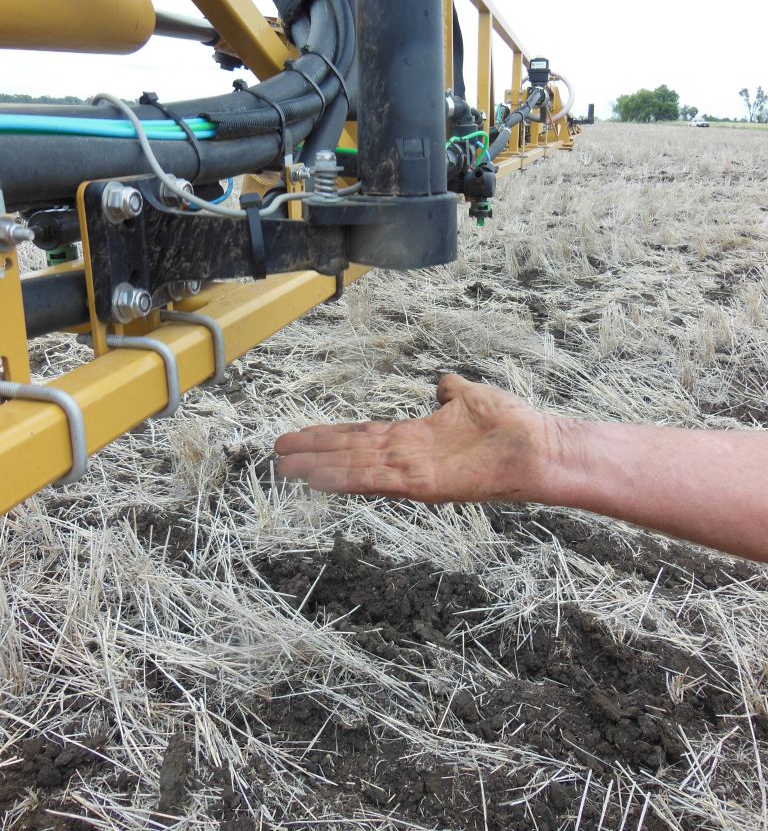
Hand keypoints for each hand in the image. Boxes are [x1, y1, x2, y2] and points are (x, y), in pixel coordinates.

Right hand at [275, 374, 562, 504]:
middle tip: (278, 452)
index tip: (303, 435)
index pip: (363, 435)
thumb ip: (451, 391)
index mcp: (414, 437)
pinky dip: (345, 478)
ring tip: (286, 466)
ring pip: (355, 466)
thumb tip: (443, 382)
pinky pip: (376, 479)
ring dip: (320, 466)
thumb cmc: (510, 424)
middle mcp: (407, 457)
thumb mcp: (472, 396)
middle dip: (314, 451)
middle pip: (350, 451)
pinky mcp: (422, 482)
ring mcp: (412, 471)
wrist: (537, 447)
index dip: (331, 435)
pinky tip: (319, 477)